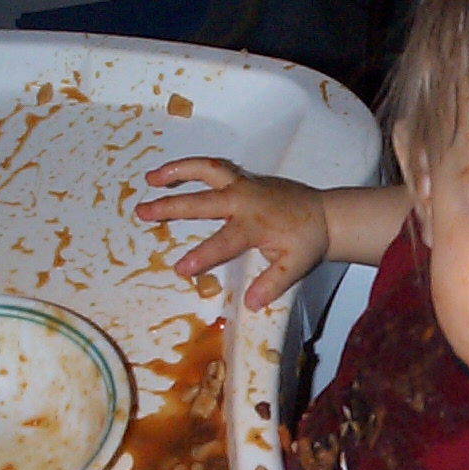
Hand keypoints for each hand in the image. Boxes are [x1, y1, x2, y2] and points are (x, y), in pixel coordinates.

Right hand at [135, 158, 328, 310]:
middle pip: (201, 201)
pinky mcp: (246, 178)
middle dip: (170, 207)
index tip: (180, 268)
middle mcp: (244, 200)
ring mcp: (244, 185)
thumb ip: (271, 284)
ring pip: (206, 169)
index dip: (200, 256)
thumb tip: (252, 303)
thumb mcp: (294, 267)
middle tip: (142, 212)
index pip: (221, 243)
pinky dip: (194, 166)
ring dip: (176, 170)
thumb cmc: (308, 242)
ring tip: (150, 177)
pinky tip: (175, 171)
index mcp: (254, 225)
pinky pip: (215, 167)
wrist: (326, 215)